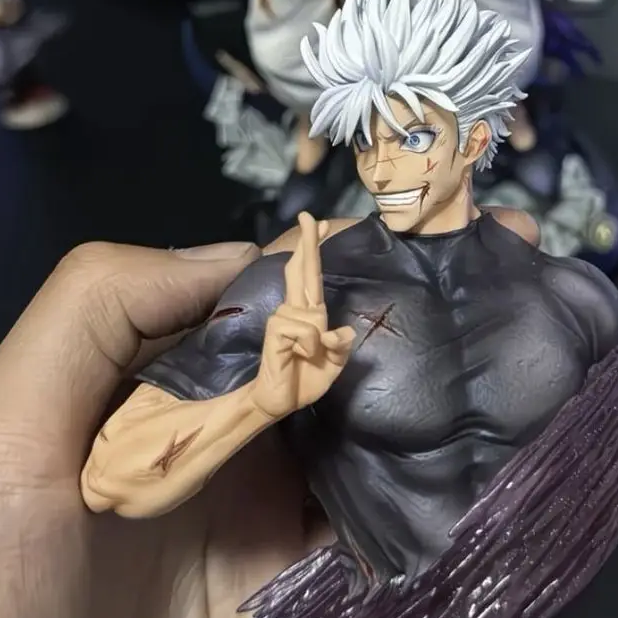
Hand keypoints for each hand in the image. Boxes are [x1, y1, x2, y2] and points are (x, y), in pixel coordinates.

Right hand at [255, 212, 355, 418]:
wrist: (279, 402)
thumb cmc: (305, 379)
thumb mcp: (334, 365)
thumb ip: (340, 347)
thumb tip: (341, 332)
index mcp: (310, 313)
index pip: (311, 274)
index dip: (314, 248)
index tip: (321, 223)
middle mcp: (295, 310)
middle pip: (301, 270)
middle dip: (307, 243)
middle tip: (309, 216)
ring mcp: (282, 319)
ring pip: (311, 314)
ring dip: (317, 339)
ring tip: (309, 357)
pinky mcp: (275, 332)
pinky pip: (303, 330)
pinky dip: (310, 345)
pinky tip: (300, 356)